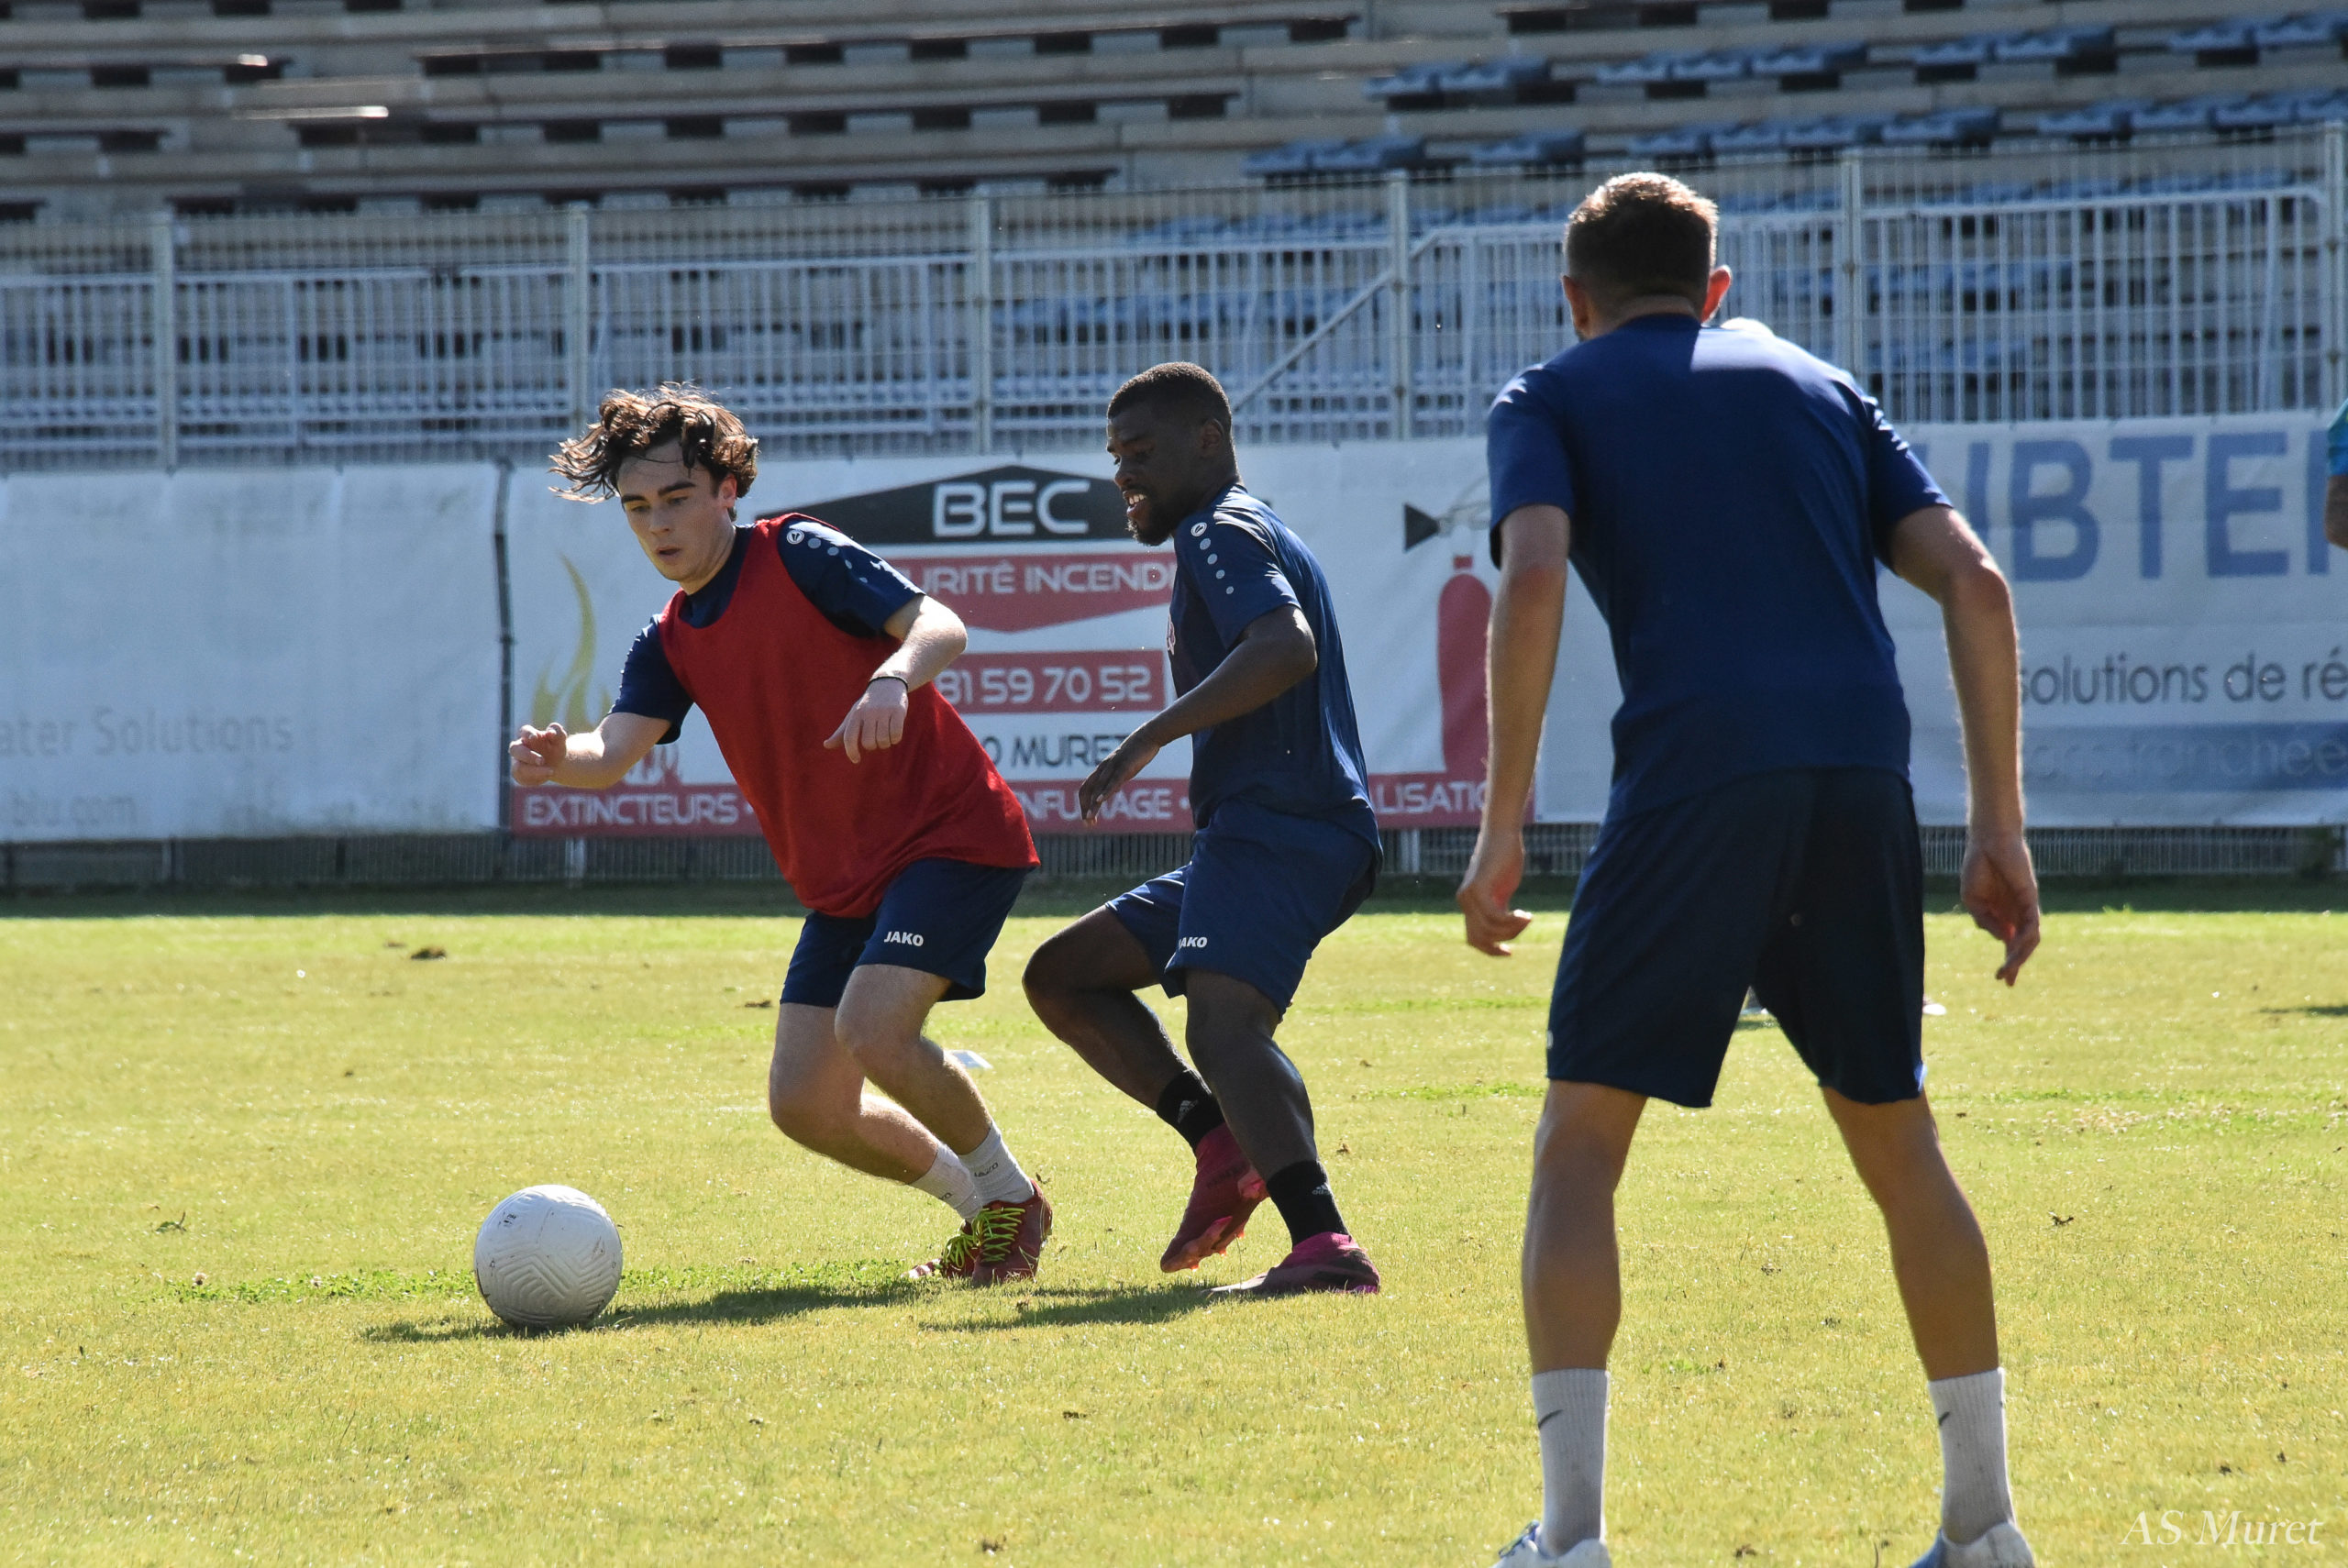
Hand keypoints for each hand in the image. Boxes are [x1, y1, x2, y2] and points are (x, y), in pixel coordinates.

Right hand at [509, 723, 566, 785]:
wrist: (556, 762)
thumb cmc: (555, 747)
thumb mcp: (560, 741)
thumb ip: (558, 733)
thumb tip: (551, 732)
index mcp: (528, 735)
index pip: (524, 731)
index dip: (528, 734)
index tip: (534, 737)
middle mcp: (519, 747)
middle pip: (515, 749)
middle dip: (528, 755)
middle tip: (542, 761)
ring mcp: (517, 761)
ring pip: (517, 768)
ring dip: (533, 771)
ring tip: (551, 772)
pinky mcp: (519, 774)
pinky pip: (521, 778)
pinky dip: (535, 779)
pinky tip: (546, 777)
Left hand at [824, 677, 908, 763]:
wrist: (887, 684)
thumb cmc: (867, 705)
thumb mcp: (853, 716)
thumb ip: (841, 733)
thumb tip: (826, 745)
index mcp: (855, 715)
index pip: (849, 738)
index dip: (851, 752)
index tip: (856, 760)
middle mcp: (868, 712)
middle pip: (869, 743)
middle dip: (873, 746)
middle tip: (876, 737)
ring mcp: (883, 711)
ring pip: (883, 741)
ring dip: (886, 743)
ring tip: (886, 734)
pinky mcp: (897, 711)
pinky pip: (896, 735)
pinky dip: (896, 739)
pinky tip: (895, 733)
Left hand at [1077, 727, 1161, 823]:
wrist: (1148, 736)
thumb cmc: (1136, 753)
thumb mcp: (1124, 769)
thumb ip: (1116, 780)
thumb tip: (1113, 791)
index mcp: (1102, 770)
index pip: (1086, 789)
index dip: (1084, 805)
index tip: (1088, 819)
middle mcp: (1103, 768)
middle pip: (1087, 790)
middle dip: (1085, 808)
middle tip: (1087, 824)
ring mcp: (1113, 767)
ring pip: (1098, 787)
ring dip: (1093, 805)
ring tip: (1089, 818)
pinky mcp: (1124, 766)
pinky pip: (1113, 781)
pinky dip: (1105, 791)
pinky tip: (1100, 801)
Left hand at [1457, 826, 1533, 955]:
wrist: (1502, 833)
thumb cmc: (1505, 858)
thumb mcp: (1502, 888)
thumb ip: (1500, 907)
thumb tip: (1505, 928)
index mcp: (1469, 904)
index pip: (1473, 939)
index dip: (1490, 950)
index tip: (1509, 953)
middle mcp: (1465, 901)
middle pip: (1481, 938)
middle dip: (1506, 939)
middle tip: (1524, 924)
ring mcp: (1469, 895)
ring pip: (1489, 930)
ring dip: (1512, 930)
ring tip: (1527, 917)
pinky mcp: (1478, 887)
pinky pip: (1494, 917)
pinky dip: (1512, 921)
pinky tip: (1525, 914)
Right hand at [1961, 827, 2039, 984]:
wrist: (1987, 842)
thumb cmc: (1977, 867)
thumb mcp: (1973, 901)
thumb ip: (1985, 921)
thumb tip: (2003, 939)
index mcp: (2001, 915)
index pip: (2010, 944)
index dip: (2009, 964)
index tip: (2003, 981)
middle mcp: (2015, 914)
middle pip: (2021, 946)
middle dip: (2014, 965)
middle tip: (2005, 980)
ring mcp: (2024, 907)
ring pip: (2029, 939)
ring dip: (2019, 955)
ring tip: (2008, 968)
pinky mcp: (2030, 898)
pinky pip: (2032, 922)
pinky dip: (2026, 936)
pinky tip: (2015, 945)